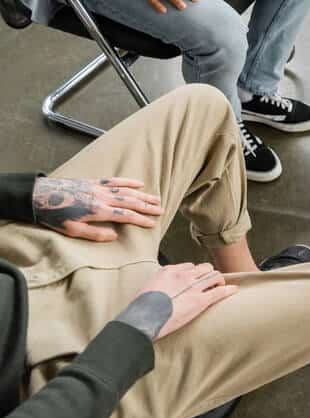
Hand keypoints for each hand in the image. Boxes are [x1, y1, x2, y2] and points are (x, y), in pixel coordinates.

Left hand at [32, 177, 163, 241]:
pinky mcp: (94, 182)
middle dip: (147, 206)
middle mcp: (102, 197)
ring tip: (156, 199)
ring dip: (142, 194)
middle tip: (161, 210)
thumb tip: (115, 235)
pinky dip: (129, 181)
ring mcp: (99, 188)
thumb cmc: (54, 216)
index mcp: (98, 210)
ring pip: (126, 191)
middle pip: (130, 201)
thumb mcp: (72, 231)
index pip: (126, 215)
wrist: (40, 196)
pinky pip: (115, 181)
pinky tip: (139, 183)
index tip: (153, 223)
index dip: (141, 219)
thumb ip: (95, 234)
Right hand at [133, 263, 236, 339]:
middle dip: (208, 274)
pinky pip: (218, 292)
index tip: (195, 281)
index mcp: (169, 271)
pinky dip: (228, 290)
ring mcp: (192, 287)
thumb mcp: (148, 287)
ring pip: (214, 276)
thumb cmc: (141, 308)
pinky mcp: (199, 301)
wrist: (142, 319)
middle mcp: (183, 275)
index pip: (189, 266)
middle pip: (204, 268)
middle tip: (210, 283)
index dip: (194, 274)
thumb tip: (163, 288)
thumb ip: (160, 284)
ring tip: (220, 287)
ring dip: (218, 281)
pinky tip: (233, 290)